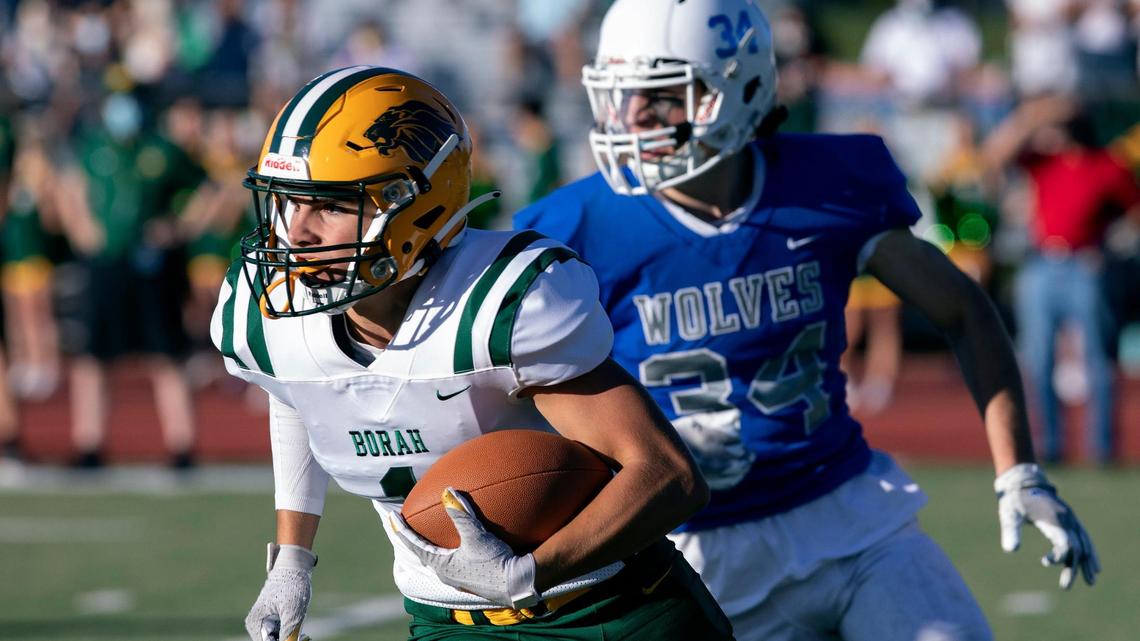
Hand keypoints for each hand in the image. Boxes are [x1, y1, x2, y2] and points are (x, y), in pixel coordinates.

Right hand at [245, 543, 315, 640]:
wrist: (295, 567)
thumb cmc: (292, 587)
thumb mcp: (293, 612)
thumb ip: (289, 633)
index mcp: (255, 624)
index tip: (300, 639)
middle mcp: (256, 625)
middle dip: (289, 640)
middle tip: (305, 638)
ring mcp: (265, 623)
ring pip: (278, 640)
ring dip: (291, 639)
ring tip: (305, 636)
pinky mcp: (274, 620)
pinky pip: (282, 634)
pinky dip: (291, 635)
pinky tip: (302, 634)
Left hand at [390, 487, 539, 607]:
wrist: (518, 584)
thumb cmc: (494, 562)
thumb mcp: (476, 535)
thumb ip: (460, 513)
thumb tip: (447, 491)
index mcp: (441, 566)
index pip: (414, 545)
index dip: (402, 530)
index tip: (392, 517)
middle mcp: (447, 574)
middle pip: (423, 553)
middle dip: (414, 538)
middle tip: (405, 525)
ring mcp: (459, 577)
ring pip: (438, 558)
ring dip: (431, 544)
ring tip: (427, 532)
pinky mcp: (473, 577)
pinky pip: (453, 560)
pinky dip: (448, 547)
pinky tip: (457, 541)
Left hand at [995, 464, 1099, 588]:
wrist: (1024, 482)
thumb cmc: (1015, 500)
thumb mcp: (1009, 514)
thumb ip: (1010, 530)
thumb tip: (1010, 550)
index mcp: (1054, 519)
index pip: (1065, 542)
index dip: (1059, 556)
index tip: (1044, 563)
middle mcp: (1067, 519)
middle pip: (1077, 548)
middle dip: (1073, 568)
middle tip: (1065, 586)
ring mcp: (1072, 519)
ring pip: (1085, 544)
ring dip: (1087, 562)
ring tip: (1090, 581)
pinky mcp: (1071, 520)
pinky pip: (1085, 538)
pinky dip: (1090, 551)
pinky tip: (1093, 565)